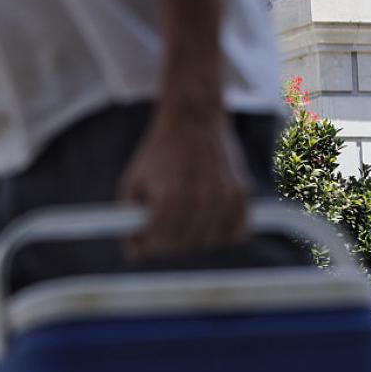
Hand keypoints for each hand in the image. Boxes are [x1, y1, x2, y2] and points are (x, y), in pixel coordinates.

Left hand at [120, 111, 250, 258]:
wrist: (193, 120)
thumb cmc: (158, 153)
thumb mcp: (131, 182)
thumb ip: (128, 218)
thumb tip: (134, 252)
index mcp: (170, 198)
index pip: (158, 244)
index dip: (145, 245)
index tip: (141, 238)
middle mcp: (200, 200)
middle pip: (181, 246)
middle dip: (164, 242)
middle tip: (158, 227)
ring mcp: (224, 198)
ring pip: (207, 242)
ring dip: (192, 238)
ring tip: (181, 218)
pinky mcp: (242, 194)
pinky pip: (236, 233)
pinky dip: (221, 233)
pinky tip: (206, 221)